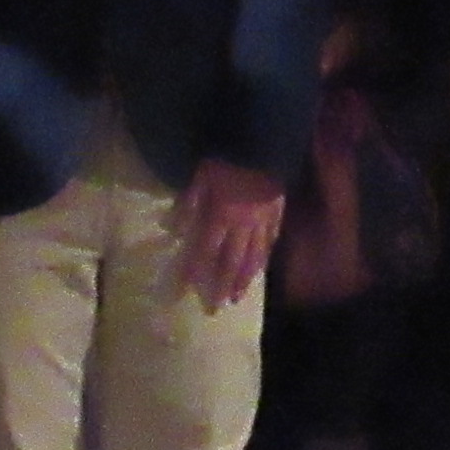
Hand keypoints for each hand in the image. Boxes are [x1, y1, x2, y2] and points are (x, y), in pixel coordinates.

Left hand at [178, 160, 284, 307]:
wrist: (264, 142)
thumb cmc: (227, 158)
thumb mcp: (201, 176)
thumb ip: (188, 203)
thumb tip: (172, 228)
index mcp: (222, 217)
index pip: (204, 251)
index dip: (193, 272)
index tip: (185, 291)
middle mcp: (243, 226)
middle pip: (232, 262)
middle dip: (223, 286)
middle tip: (218, 307)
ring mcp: (263, 221)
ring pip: (255, 256)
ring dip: (246, 279)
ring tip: (240, 296)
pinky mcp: (278, 212)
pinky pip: (272, 238)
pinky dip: (266, 254)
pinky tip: (263, 264)